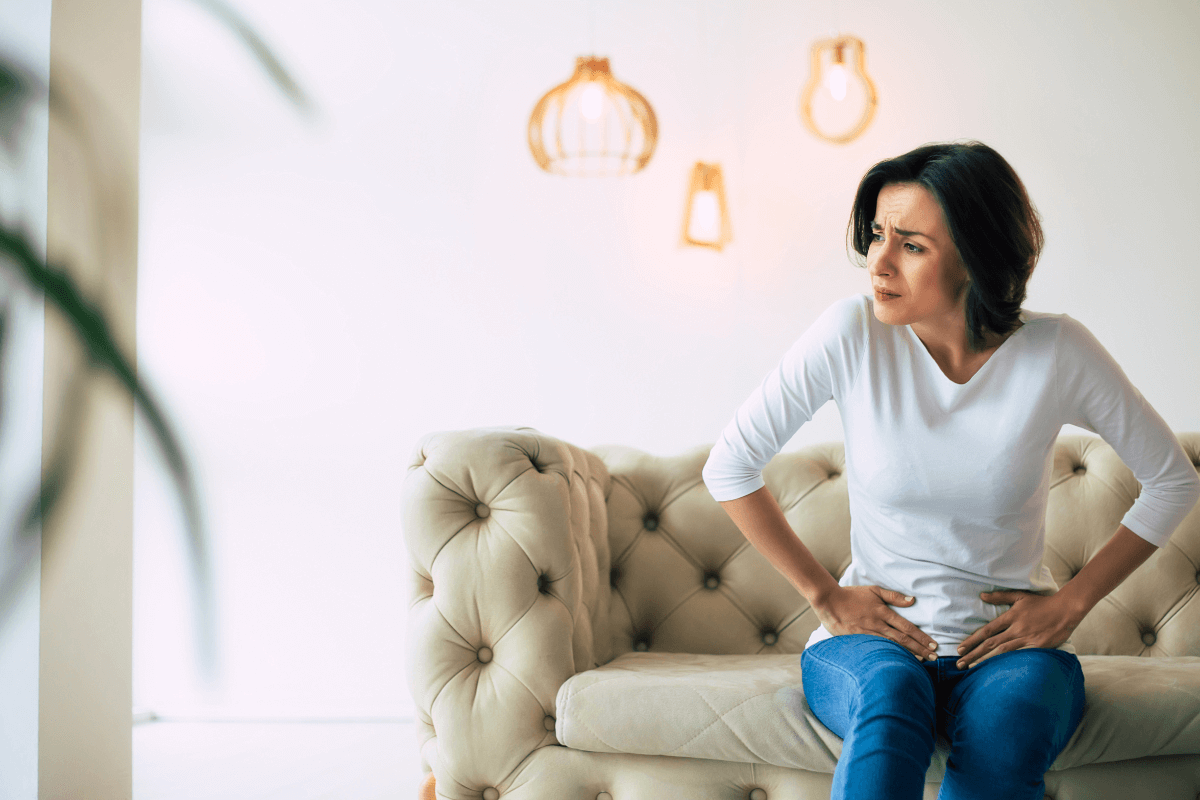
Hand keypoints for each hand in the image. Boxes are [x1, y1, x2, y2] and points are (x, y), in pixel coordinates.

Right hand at [814, 585, 939, 661]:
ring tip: (922, 661)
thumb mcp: (873, 590)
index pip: (906, 626)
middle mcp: (878, 624)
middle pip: (903, 638)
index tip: (933, 644)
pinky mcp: (859, 640)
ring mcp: (868, 633)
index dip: (921, 636)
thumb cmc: (852, 595)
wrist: (829, 601)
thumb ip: (893, 596)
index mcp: (883, 612)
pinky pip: (877, 649)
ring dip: (908, 654)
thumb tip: (912, 600)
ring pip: (892, 646)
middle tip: (934, 657)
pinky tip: (898, 661)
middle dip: (920, 648)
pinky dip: (890, 655)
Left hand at [955, 590, 1082, 668]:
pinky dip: (1008, 664)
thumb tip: (982, 596)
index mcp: (1010, 617)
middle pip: (990, 644)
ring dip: (985, 661)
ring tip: (971, 669)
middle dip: (973, 654)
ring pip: (1002, 652)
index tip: (959, 649)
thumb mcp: (1020, 596)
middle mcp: (1016, 629)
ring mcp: (1027, 639)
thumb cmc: (1042, 602)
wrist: (1066, 609)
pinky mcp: (1038, 647)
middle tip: (959, 663)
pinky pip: (1020, 657)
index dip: (972, 640)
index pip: (986, 631)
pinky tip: (997, 671)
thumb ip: (1000, 597)